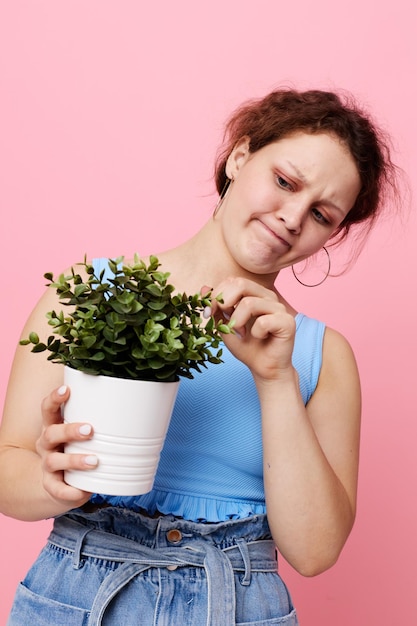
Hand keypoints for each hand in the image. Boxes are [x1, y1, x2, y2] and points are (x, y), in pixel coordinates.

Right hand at [36, 385, 94, 508]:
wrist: (59, 485)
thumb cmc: (77, 450)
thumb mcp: (82, 435)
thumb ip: (99, 422)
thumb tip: (136, 406)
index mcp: (54, 427)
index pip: (48, 409)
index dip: (55, 398)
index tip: (66, 389)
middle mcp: (47, 445)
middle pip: (50, 433)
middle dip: (69, 430)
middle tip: (90, 429)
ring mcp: (47, 466)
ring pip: (53, 460)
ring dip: (74, 460)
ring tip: (94, 461)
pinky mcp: (51, 486)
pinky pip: (57, 489)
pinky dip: (69, 491)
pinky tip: (81, 492)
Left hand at [209, 277, 296, 381]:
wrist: (264, 367)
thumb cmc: (246, 346)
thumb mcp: (224, 326)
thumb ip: (216, 308)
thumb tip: (203, 288)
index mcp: (254, 293)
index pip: (232, 281)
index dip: (216, 295)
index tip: (208, 313)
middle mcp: (268, 296)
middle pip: (240, 284)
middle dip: (224, 303)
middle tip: (226, 322)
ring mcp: (279, 307)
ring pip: (249, 303)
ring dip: (238, 322)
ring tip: (242, 334)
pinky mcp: (287, 322)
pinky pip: (263, 321)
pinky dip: (256, 332)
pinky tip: (259, 337)